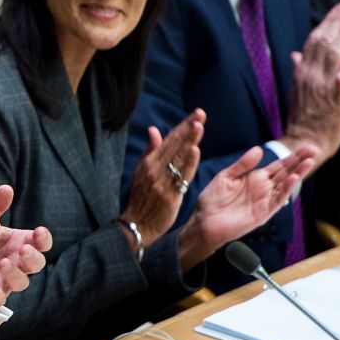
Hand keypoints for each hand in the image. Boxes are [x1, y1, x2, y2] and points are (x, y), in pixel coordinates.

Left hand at [0, 185, 51, 305]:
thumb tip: (7, 188)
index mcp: (20, 243)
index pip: (41, 244)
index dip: (44, 240)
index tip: (39, 232)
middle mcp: (17, 263)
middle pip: (36, 265)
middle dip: (32, 258)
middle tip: (23, 249)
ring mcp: (4, 280)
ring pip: (20, 283)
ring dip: (14, 274)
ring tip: (3, 263)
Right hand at [121, 109, 204, 248]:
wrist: (138, 225)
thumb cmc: (142, 199)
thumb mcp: (141, 172)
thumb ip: (150, 151)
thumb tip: (154, 129)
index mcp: (149, 161)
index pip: (169, 139)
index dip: (182, 126)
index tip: (196, 114)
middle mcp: (155, 168)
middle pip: (174, 145)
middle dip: (188, 128)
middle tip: (201, 113)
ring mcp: (162, 180)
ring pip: (178, 157)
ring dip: (189, 140)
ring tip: (199, 125)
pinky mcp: (169, 193)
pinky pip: (181, 175)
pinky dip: (188, 162)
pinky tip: (195, 150)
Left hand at [176, 145, 317, 270]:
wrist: (203, 221)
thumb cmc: (212, 200)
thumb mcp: (226, 176)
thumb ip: (242, 164)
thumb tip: (259, 149)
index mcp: (256, 178)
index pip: (279, 165)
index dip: (292, 156)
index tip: (307, 146)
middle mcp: (263, 189)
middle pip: (286, 172)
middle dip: (300, 161)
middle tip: (315, 149)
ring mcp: (264, 201)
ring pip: (285, 185)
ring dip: (297, 173)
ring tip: (309, 161)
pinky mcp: (262, 214)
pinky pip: (276, 201)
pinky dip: (285, 190)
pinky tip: (293, 179)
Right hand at [279, 0, 339, 164]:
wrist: (305, 141)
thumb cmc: (303, 116)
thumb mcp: (297, 90)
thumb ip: (299, 69)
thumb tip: (296, 53)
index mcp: (302, 70)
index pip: (314, 38)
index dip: (328, 21)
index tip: (339, 8)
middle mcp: (311, 73)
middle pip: (325, 39)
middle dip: (339, 19)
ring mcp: (324, 84)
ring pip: (335, 50)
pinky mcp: (338, 96)